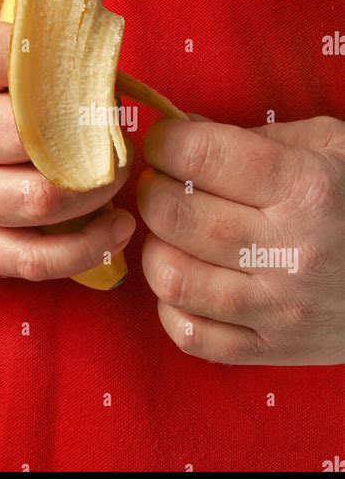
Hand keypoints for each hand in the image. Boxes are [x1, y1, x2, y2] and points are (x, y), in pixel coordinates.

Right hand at [0, 22, 134, 278]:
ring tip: (117, 173)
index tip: (83, 64)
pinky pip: (34, 258)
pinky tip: (117, 229)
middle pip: (25, 134)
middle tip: (112, 126)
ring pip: (39, 199)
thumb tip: (88, 44)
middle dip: (86, 132)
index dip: (46, 58)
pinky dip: (84, 249)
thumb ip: (8, 52)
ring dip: (94, 189)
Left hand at [137, 116, 344, 363]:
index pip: (202, 156)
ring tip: (174, 234)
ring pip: (173, 278)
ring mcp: (279, 310)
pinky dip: (173, 307)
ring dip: (156, 247)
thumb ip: (256, 134)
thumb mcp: (331, 147)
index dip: (165, 141)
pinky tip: (190, 282)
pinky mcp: (273, 351)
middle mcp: (290, 251)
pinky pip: (191, 336)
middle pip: (174, 215)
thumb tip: (183, 127)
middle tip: (163, 183)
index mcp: (305, 188)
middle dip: (152, 189)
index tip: (165, 141)